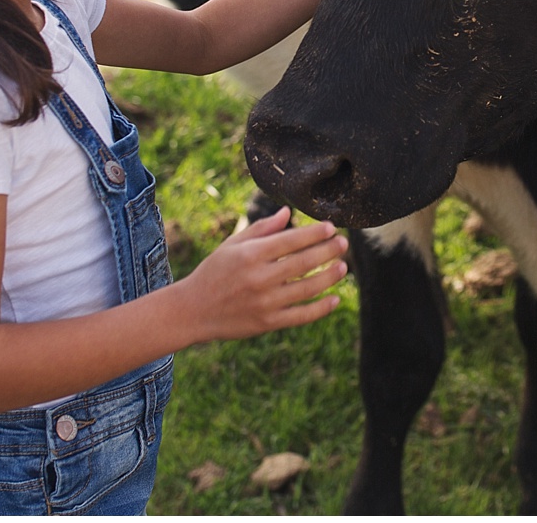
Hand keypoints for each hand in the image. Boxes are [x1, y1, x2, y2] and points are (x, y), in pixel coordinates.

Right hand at [177, 206, 347, 341]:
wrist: (192, 310)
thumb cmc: (214, 272)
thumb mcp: (233, 245)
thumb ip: (262, 229)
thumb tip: (288, 213)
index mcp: (251, 255)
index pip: (291, 240)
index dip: (315, 233)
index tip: (331, 227)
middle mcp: (259, 277)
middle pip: (304, 262)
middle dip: (328, 250)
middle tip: (344, 243)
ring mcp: (265, 302)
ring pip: (307, 288)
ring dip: (329, 277)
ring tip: (343, 266)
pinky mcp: (267, 323)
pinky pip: (301, 315)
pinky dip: (321, 308)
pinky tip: (334, 299)